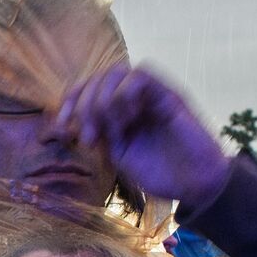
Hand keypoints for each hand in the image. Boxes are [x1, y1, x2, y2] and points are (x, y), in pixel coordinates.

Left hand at [56, 64, 228, 209]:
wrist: (196, 184)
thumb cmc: (163, 175)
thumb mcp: (121, 156)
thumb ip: (102, 135)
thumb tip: (77, 121)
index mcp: (119, 114)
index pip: (88, 92)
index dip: (69, 103)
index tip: (60, 127)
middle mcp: (133, 101)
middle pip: (98, 79)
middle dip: (84, 105)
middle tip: (88, 137)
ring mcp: (150, 96)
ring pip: (116, 72)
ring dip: (103, 99)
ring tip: (110, 128)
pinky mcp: (168, 94)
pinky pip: (140, 75)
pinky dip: (124, 93)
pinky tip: (127, 118)